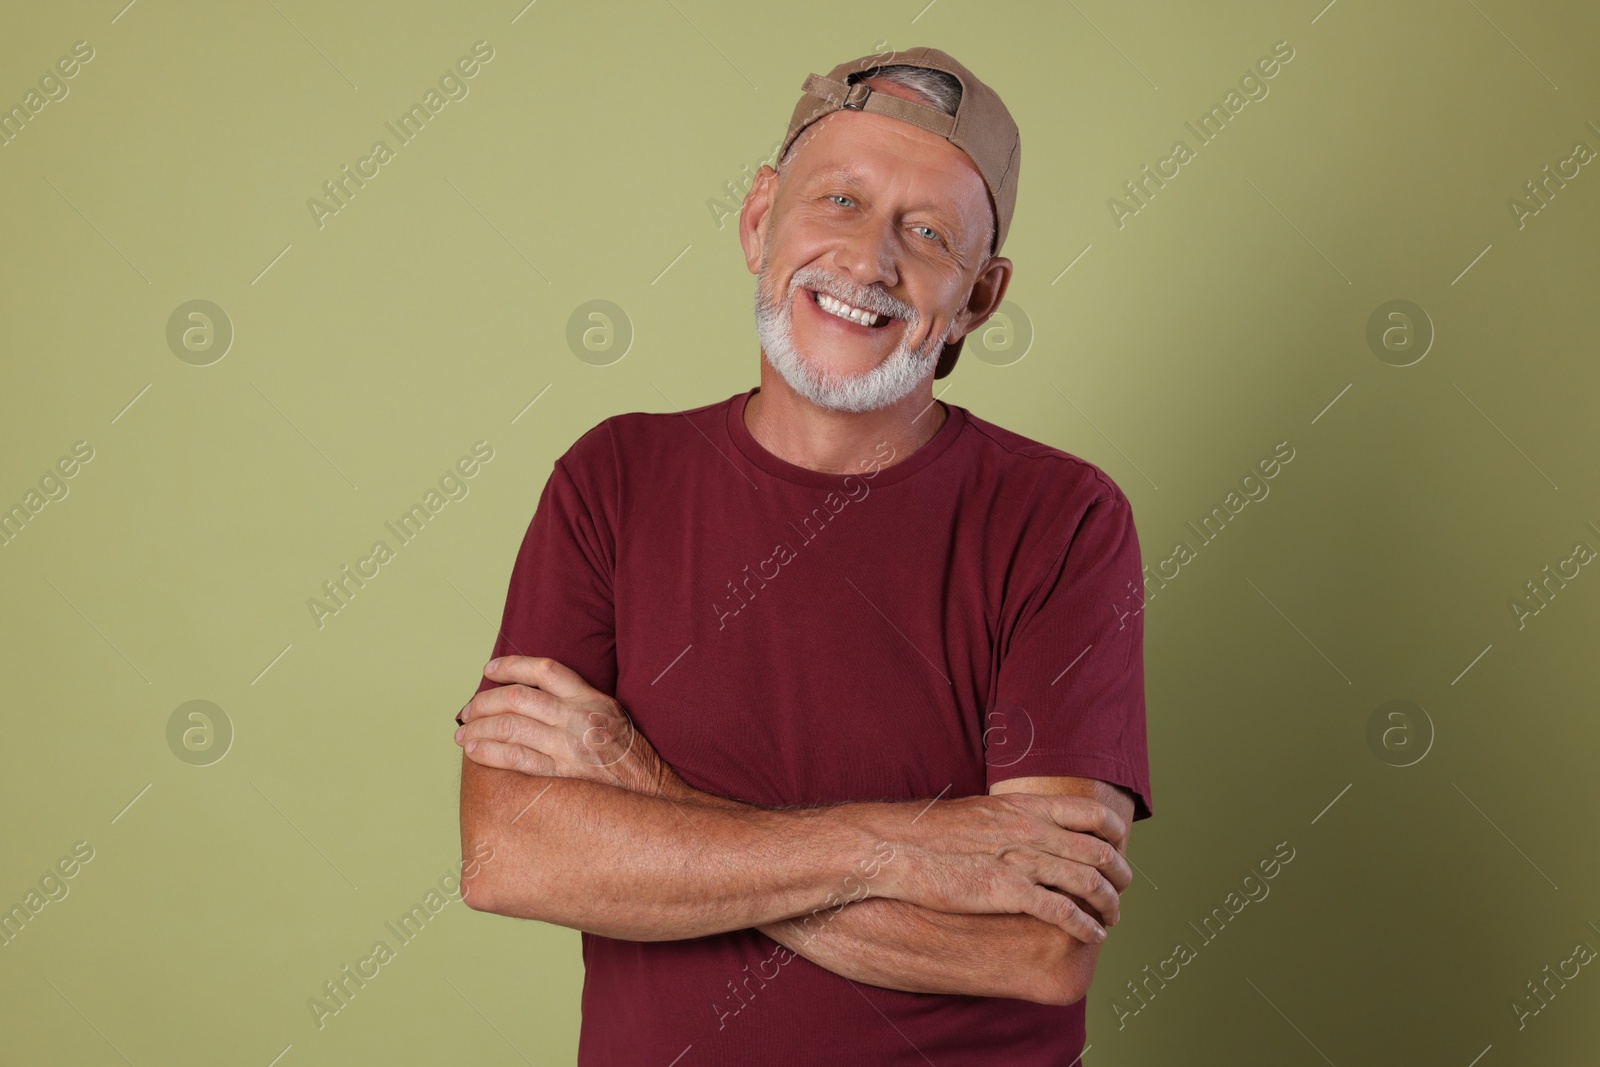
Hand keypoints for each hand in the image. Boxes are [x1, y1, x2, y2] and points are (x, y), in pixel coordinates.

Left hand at [455, 656, 688, 799]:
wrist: (656, 797)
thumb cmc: (633, 759)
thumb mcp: (614, 717)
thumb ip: (581, 704)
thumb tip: (538, 698)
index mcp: (593, 699)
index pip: (546, 670)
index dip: (513, 665)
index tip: (491, 670)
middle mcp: (580, 718)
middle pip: (518, 698)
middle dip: (484, 701)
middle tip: (467, 710)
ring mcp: (571, 747)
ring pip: (512, 726)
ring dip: (480, 726)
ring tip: (463, 733)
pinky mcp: (564, 775)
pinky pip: (517, 759)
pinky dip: (491, 752)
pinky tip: (475, 751)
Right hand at [868, 791, 1132, 944]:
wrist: (897, 848)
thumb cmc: (929, 834)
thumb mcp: (978, 813)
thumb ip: (1009, 820)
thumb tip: (1023, 828)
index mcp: (1024, 807)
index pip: (1089, 813)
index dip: (1114, 833)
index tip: (1119, 848)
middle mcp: (1030, 830)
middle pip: (1098, 850)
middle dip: (1119, 874)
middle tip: (1123, 888)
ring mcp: (1021, 860)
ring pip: (1088, 882)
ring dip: (1109, 903)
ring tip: (1113, 918)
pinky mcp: (1008, 890)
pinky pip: (1062, 911)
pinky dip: (1085, 925)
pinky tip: (1092, 935)